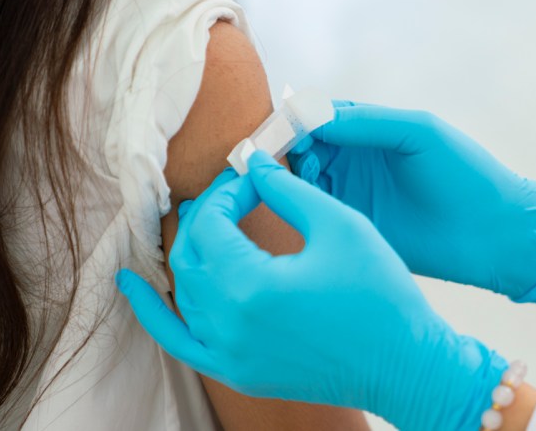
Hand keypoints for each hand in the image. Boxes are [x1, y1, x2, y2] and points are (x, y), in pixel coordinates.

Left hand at [116, 151, 507, 430]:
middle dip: (208, 216)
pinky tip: (130, 286)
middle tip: (238, 193)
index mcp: (250, 286)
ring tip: (210, 220)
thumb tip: (252, 163)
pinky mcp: (237, 372)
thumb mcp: (340, 226)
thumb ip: (287, 190)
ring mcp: (228, 354)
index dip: (227, 191)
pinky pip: (178, 340)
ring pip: (184, 291)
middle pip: (190, 254)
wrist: (405, 365)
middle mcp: (227, 325)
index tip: (252, 176)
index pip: (211, 223)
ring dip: (191, 251)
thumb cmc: (381, 294)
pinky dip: (152, 311)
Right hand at [289, 103, 535, 302]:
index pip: (319, 116)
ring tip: (299, 178)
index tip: (283, 127)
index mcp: (370, 129)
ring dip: (290, 175)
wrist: (494, 234)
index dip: (297, 119)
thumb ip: (366, 122)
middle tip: (283, 156)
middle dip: (287, 147)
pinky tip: (297, 204)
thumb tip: (313, 116)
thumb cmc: (466, 174)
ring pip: (302, 179)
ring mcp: (352, 195)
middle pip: (302, 146)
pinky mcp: (353, 227)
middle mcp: (355, 160)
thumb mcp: (418, 133)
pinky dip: (299, 205)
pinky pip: (316, 213)